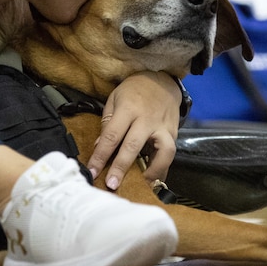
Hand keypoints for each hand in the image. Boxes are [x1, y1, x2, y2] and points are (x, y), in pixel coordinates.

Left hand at [87, 71, 181, 189]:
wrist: (162, 80)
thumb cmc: (134, 91)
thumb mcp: (115, 99)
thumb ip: (107, 123)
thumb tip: (100, 147)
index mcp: (128, 108)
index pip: (112, 135)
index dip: (100, 156)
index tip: (92, 172)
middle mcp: (147, 119)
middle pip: (133, 145)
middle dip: (121, 167)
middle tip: (112, 185)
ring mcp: (163, 127)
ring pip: (162, 152)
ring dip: (153, 171)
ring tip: (142, 185)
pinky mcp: (174, 133)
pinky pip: (170, 155)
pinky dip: (163, 169)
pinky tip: (154, 180)